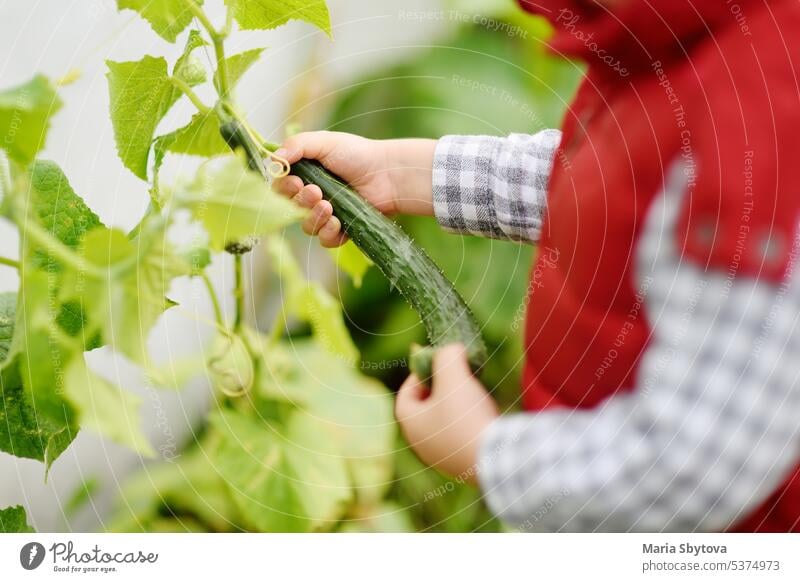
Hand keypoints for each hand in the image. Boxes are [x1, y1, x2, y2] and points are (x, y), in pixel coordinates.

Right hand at [273, 131, 435, 246]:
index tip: (296, 181)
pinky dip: (328, 233)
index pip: (280, 188)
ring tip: (329, 206)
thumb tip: (273, 160)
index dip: (283, 189)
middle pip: (290, 208)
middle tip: (316, 192)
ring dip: (313, 217)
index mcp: (305, 175)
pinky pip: (325, 240)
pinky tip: (337, 222)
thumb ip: (297, 145)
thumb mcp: (325, 142)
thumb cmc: (358, 154)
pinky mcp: (342, 230)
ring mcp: (327, 214)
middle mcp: (312, 196)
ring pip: (306, 226)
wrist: (388, 174)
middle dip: (300, 201)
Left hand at [395, 344, 498, 483]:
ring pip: (442, 423)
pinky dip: (467, 423)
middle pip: (424, 408)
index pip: (405, 393)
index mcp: (410, 423)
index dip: (419, 374)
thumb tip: (452, 349)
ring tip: (473, 393)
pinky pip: (458, 437)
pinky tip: (483, 415)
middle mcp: (420, 443)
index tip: (438, 363)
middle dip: (440, 388)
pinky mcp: (461, 464)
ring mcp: (440, 456)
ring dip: (455, 405)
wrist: (494, 458)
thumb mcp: (453, 376)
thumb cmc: (465, 415)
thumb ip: (447, 356)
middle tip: (457, 376)